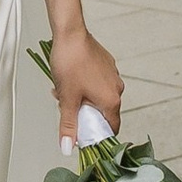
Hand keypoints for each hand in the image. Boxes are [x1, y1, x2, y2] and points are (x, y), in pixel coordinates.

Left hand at [51, 23, 122, 149]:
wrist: (70, 34)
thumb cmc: (70, 63)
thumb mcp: (67, 99)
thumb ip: (68, 126)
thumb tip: (67, 147)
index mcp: (111, 100)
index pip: (110, 128)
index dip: (95, 134)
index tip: (82, 133)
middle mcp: (117, 88)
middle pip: (102, 112)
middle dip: (83, 112)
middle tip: (66, 106)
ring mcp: (112, 75)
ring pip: (98, 96)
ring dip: (82, 98)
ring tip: (64, 89)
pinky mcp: (106, 64)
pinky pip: (97, 82)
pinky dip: (85, 84)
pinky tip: (70, 77)